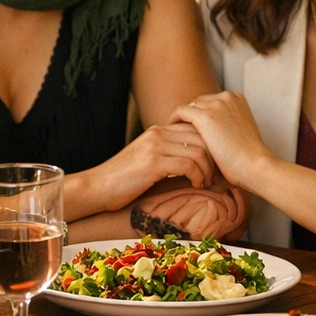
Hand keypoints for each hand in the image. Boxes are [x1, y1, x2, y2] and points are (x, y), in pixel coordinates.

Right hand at [89, 122, 215, 211]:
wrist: (97, 187)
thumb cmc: (123, 179)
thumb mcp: (147, 160)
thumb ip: (168, 154)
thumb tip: (197, 164)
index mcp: (157, 131)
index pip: (196, 128)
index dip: (212, 146)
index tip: (217, 164)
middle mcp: (157, 133)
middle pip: (202, 137)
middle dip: (215, 158)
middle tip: (218, 175)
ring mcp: (154, 146)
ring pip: (198, 151)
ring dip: (208, 170)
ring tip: (206, 182)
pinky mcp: (152, 162)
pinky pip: (188, 165)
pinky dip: (198, 176)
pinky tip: (196, 185)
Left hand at [169, 92, 274, 189]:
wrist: (254, 165)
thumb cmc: (248, 157)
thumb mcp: (239, 132)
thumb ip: (226, 124)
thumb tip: (210, 131)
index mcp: (237, 99)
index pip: (210, 102)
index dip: (200, 115)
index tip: (192, 128)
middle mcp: (227, 97)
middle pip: (199, 103)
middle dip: (191, 117)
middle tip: (181, 132)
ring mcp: (216, 104)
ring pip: (189, 107)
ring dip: (183, 121)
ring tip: (176, 135)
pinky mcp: (205, 116)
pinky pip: (180, 112)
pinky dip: (174, 120)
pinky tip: (171, 132)